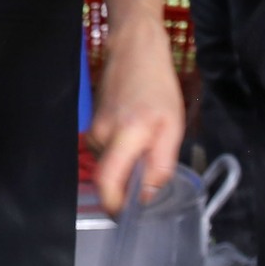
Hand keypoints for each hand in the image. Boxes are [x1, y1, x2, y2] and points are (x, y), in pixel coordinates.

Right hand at [86, 18, 185, 212]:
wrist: (134, 52)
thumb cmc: (157, 86)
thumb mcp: (172, 127)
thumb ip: (161, 164)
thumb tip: (148, 195)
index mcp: (124, 137)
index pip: (107, 185)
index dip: (115, 206)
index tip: (129, 214)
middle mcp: (101, 137)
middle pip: (109, 178)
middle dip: (128, 183)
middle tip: (150, 171)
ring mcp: (93, 131)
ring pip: (109, 164)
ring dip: (127, 164)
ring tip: (146, 142)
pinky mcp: (92, 126)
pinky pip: (107, 151)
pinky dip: (122, 151)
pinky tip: (136, 132)